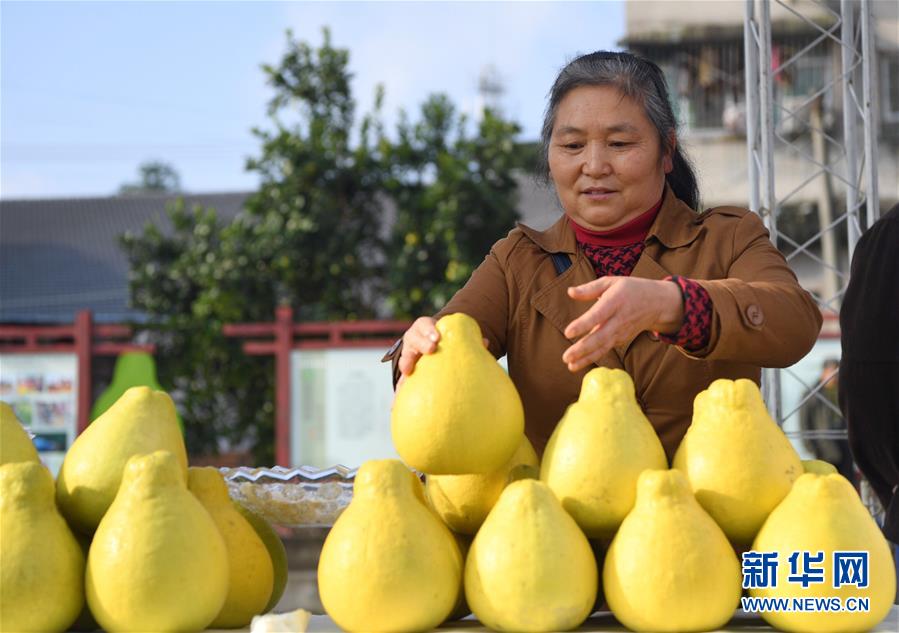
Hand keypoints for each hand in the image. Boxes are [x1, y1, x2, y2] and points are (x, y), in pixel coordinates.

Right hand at [396, 316, 489, 390]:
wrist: (433, 348)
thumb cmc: (446, 341)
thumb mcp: (454, 338)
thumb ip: (467, 340)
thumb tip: (485, 343)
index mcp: (426, 329)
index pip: (424, 325)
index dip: (429, 330)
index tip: (437, 337)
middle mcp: (415, 340)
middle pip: (413, 338)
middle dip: (422, 343)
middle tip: (431, 349)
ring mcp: (409, 355)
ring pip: (405, 357)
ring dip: (406, 363)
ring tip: (408, 371)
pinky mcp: (407, 372)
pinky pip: (402, 381)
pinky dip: (401, 389)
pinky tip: (399, 400)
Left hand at [561, 277, 683, 371]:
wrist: (657, 303)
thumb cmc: (630, 289)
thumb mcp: (611, 282)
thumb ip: (590, 288)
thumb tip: (570, 292)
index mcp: (615, 301)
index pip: (598, 315)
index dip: (583, 324)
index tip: (568, 333)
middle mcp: (619, 319)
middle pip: (600, 336)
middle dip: (583, 348)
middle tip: (566, 357)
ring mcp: (622, 331)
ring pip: (603, 347)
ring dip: (586, 358)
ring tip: (570, 366)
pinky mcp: (622, 339)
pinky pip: (606, 349)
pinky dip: (593, 357)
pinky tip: (579, 363)